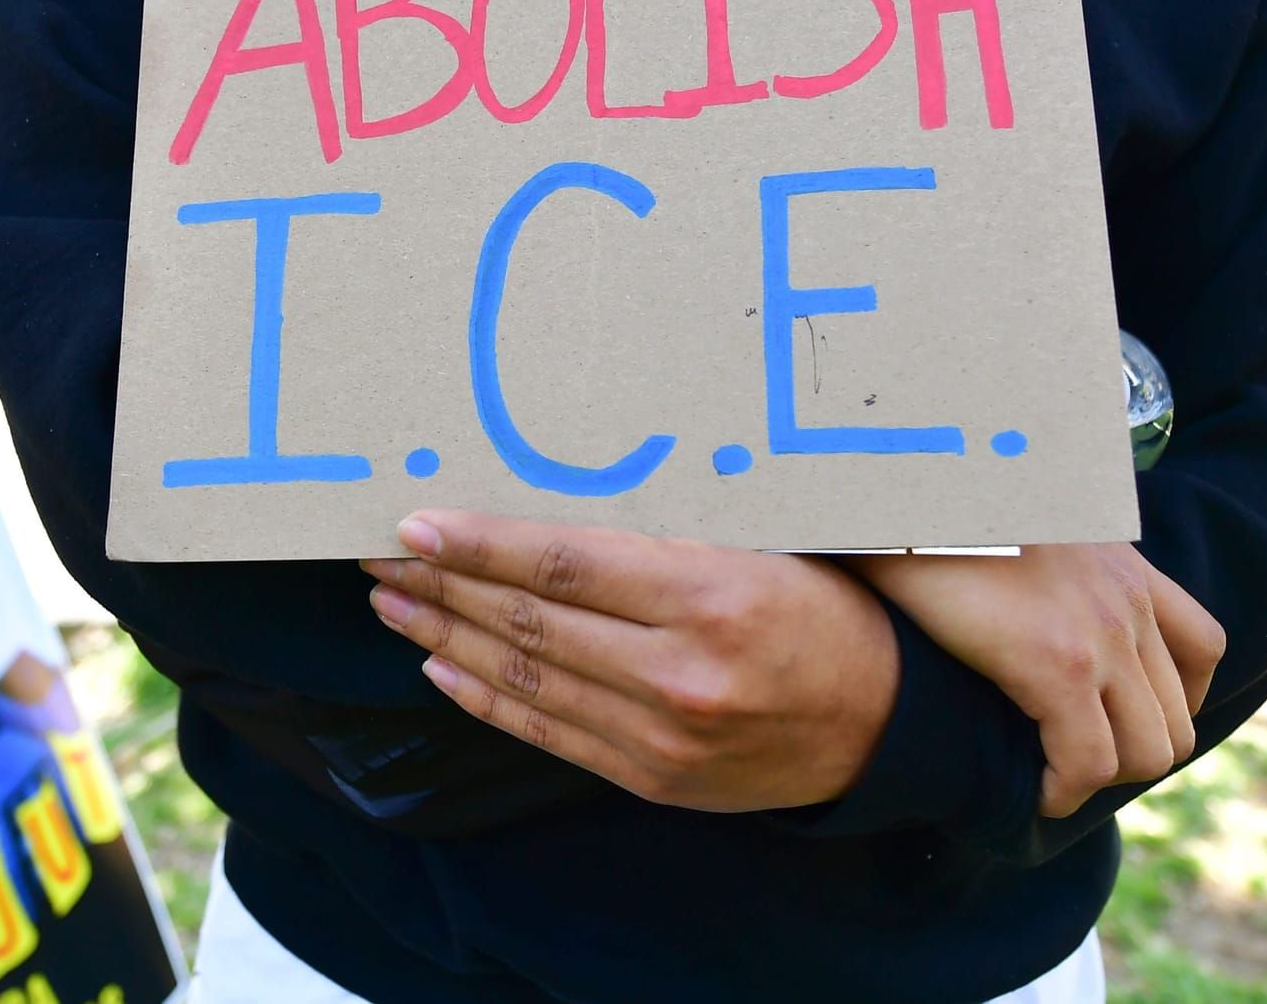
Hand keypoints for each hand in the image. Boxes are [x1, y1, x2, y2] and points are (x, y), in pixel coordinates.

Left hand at [361, 511, 897, 812]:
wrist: (887, 728)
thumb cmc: (828, 612)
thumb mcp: (766, 546)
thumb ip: (671, 528)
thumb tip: (555, 489)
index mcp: (711, 598)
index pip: (564, 564)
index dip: (480, 544)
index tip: (416, 524)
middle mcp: (680, 674)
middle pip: (530, 621)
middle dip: (442, 586)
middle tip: (379, 555)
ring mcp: (662, 737)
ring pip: (526, 679)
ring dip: (445, 640)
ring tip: (392, 604)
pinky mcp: (653, 778)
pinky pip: (550, 734)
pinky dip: (487, 699)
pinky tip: (442, 668)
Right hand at [844, 544, 1225, 818]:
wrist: (906, 486)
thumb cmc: (937, 510)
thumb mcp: (1013, 528)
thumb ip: (1037, 564)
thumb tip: (1006, 597)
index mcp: (1122, 566)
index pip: (1202, 646)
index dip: (1172, 701)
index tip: (1119, 719)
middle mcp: (1127, 602)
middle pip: (1178, 719)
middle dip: (1127, 756)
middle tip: (1069, 762)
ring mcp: (1101, 634)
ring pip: (1146, 753)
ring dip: (1100, 780)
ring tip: (1050, 780)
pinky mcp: (1058, 665)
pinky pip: (1088, 763)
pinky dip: (1064, 792)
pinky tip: (1032, 791)